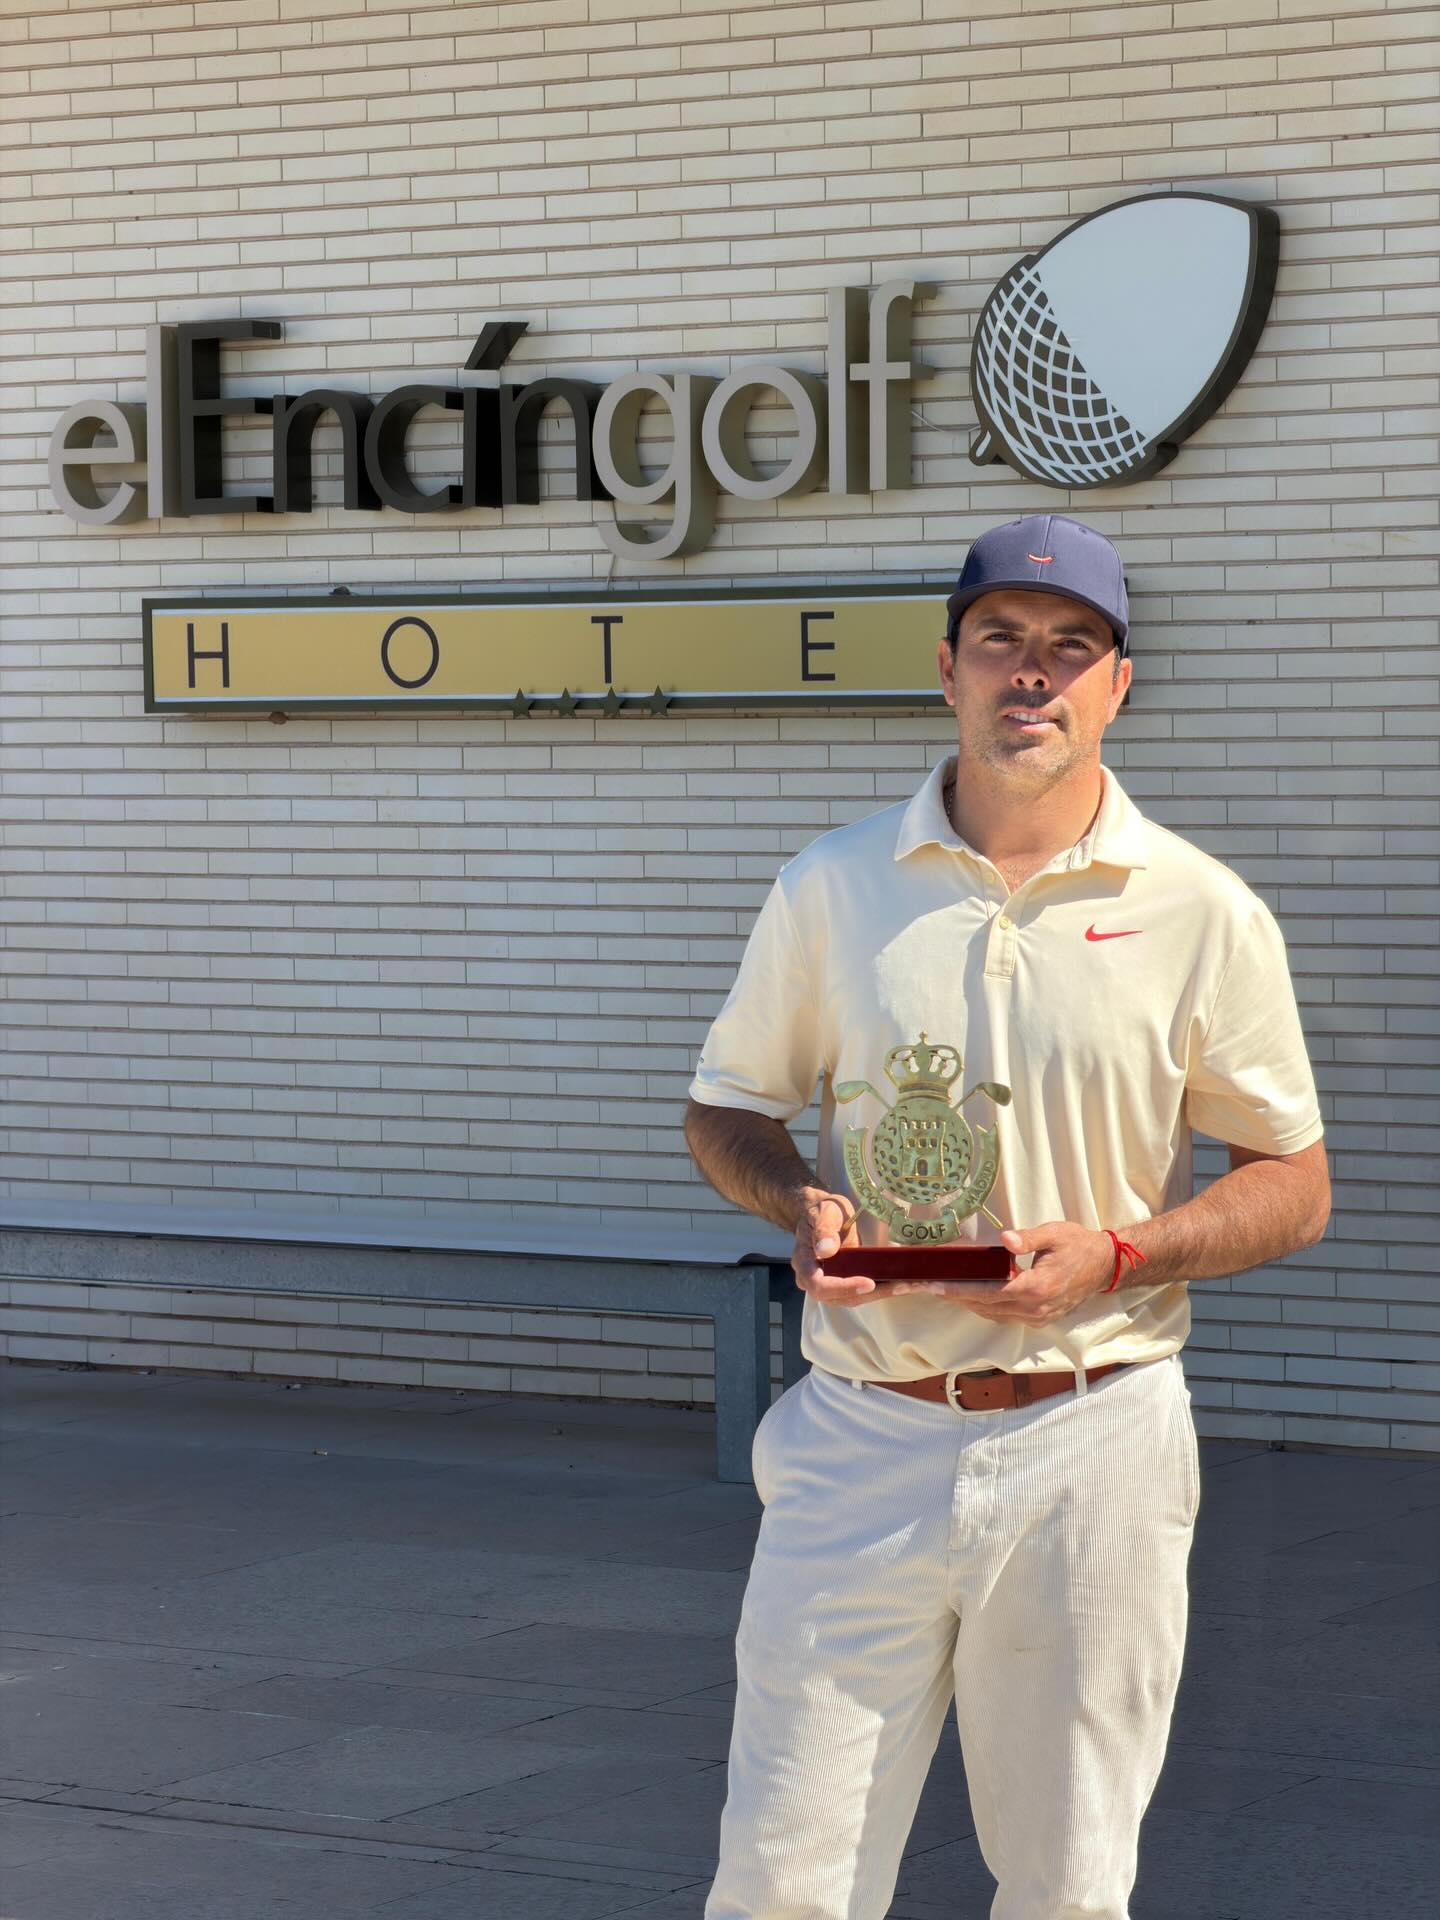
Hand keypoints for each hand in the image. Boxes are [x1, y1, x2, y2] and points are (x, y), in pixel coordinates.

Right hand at [790, 1188, 896, 1307]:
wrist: (819, 1214)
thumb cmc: (821, 1211)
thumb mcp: (823, 1213)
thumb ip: (823, 1230)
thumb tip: (825, 1250)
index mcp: (805, 1263)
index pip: (820, 1286)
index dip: (844, 1287)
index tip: (869, 1283)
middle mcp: (814, 1280)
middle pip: (842, 1297)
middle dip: (874, 1294)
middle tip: (904, 1285)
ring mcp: (831, 1284)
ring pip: (855, 1298)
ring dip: (884, 1294)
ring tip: (912, 1285)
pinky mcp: (845, 1282)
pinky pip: (862, 1291)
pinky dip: (884, 1289)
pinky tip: (906, 1283)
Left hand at [898, 1221, 1114, 1327]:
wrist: (1105, 1265)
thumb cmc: (1079, 1245)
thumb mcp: (1054, 1234)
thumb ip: (1028, 1238)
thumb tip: (1005, 1239)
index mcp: (1037, 1288)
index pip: (989, 1292)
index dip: (960, 1290)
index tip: (935, 1286)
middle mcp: (1035, 1308)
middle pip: (986, 1306)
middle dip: (957, 1297)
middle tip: (929, 1287)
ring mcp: (1038, 1317)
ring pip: (994, 1314)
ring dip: (970, 1303)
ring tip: (945, 1290)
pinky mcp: (1040, 1318)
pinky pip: (1006, 1316)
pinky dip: (987, 1306)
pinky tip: (973, 1295)